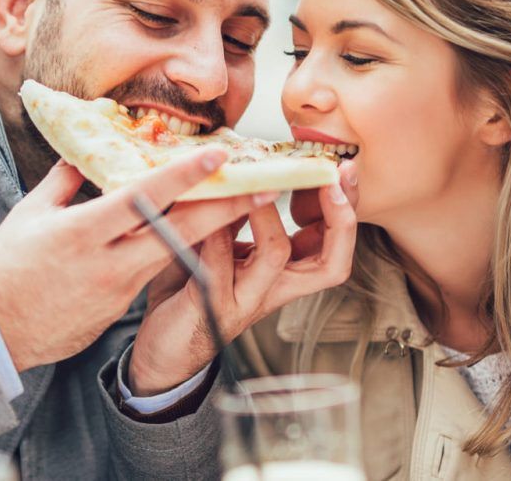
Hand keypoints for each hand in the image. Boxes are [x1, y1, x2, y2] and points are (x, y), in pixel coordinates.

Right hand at [0, 148, 276, 371]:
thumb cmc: (6, 267)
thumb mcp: (30, 214)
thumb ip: (66, 181)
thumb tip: (89, 154)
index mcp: (83, 232)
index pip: (144, 198)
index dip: (185, 175)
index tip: (218, 155)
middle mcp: (108, 262)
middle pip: (180, 232)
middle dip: (225, 208)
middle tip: (262, 186)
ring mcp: (118, 289)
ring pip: (174, 253)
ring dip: (208, 229)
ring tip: (236, 204)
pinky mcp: (119, 307)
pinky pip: (153, 272)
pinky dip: (174, 251)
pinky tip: (192, 234)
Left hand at [127, 161, 358, 395]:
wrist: (163, 346)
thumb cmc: (194, 290)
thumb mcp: (222, 243)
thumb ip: (237, 212)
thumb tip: (248, 164)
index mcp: (284, 270)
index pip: (333, 242)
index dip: (346, 208)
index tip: (343, 170)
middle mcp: (274, 286)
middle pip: (330, 263)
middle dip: (340, 219)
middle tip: (332, 181)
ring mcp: (245, 297)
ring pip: (276, 258)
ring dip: (269, 216)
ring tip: (258, 186)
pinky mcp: (211, 304)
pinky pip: (218, 266)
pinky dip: (214, 234)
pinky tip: (207, 209)